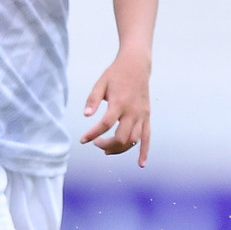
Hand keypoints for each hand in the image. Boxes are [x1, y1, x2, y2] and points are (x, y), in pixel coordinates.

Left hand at [81, 50, 151, 164]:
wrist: (137, 65)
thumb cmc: (116, 74)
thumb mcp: (100, 83)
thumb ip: (92, 99)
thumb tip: (86, 115)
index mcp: (119, 103)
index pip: (105, 124)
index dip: (93, 134)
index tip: (83, 140)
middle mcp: (132, 111)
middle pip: (121, 138)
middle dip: (107, 145)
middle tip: (96, 143)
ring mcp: (141, 115)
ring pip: (133, 140)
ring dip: (120, 149)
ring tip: (107, 150)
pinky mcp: (147, 117)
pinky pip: (147, 137)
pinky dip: (144, 151)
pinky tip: (141, 164)